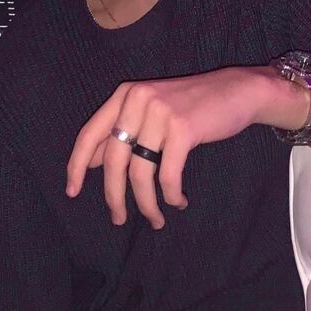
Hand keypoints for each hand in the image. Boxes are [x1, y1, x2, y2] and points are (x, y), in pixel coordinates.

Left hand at [66, 66, 308, 228]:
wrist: (238, 91)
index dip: (77, 165)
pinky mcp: (183, 128)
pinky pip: (167, 175)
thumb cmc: (193, 106)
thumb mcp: (151, 111)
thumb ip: (123, 131)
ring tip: (155, 219)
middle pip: (113, 159)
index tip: (71, 192)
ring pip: (139, 171)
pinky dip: (170, 195)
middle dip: (114, 195)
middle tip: (118, 219)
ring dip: (145, 203)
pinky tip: (177, 202)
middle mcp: (137, 99)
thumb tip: (94, 163)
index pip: (89, 133)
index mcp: (125, 95)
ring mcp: (159, 112)